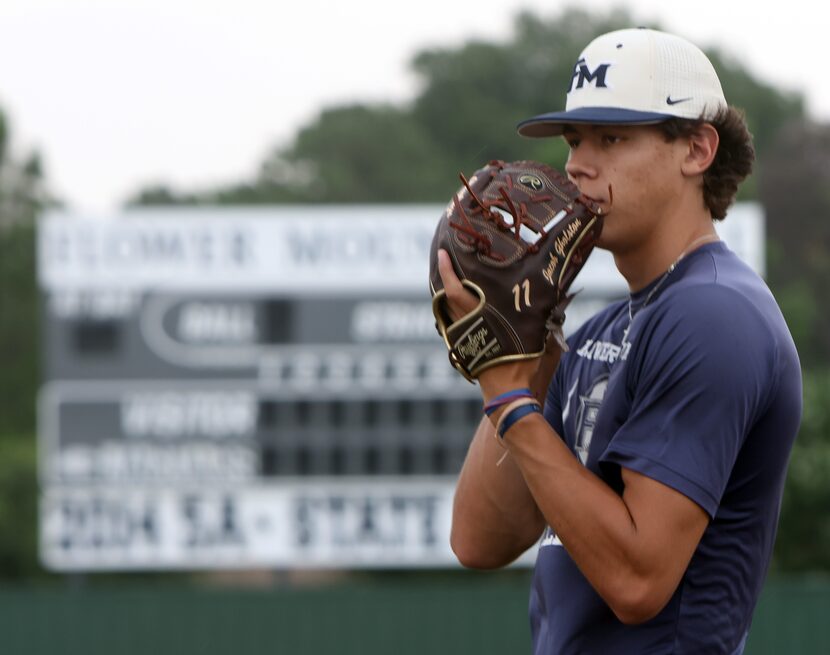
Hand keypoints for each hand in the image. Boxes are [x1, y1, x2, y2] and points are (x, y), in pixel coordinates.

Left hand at [437, 248, 539, 401]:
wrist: (509, 396)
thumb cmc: (526, 367)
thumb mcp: (540, 338)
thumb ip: (547, 316)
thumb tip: (561, 294)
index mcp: (482, 317)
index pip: (456, 291)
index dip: (447, 271)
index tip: (441, 253)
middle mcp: (466, 325)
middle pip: (445, 296)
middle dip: (443, 276)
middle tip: (444, 257)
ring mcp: (462, 337)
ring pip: (446, 309)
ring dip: (446, 292)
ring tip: (450, 274)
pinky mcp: (462, 347)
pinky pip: (452, 322)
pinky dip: (451, 309)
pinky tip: (458, 302)